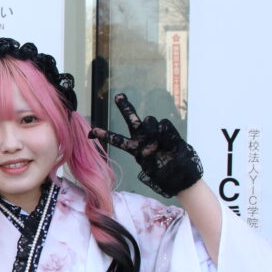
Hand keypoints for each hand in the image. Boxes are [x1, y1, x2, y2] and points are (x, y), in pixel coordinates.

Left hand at [88, 93, 202, 197]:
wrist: (181, 175)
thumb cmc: (162, 174)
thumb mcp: (148, 168)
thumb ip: (145, 153)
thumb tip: (151, 140)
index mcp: (134, 148)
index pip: (117, 140)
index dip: (104, 135)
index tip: (90, 132)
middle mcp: (142, 138)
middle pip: (132, 120)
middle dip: (125, 107)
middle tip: (119, 96)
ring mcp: (155, 133)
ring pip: (149, 121)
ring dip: (151, 130)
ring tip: (157, 144)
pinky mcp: (168, 131)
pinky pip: (163, 124)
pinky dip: (165, 131)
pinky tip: (168, 140)